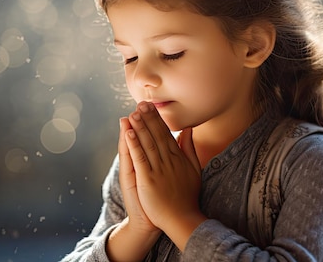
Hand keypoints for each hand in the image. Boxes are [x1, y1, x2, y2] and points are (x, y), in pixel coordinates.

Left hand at [125, 101, 204, 249]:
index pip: (165, 134)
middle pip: (156, 135)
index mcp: (177, 158)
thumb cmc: (186, 196)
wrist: (181, 219)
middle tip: (141, 102)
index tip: (150, 106)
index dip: (157, 119)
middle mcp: (168, 161)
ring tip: (133, 113)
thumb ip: (189, 148)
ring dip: (140, 127)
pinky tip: (129, 133)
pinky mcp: (148, 179)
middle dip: (148, 118)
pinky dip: (134, 145)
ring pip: (147, 144)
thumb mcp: (193, 169)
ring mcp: (158, 170)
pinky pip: (140, 159)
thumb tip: (187, 130)